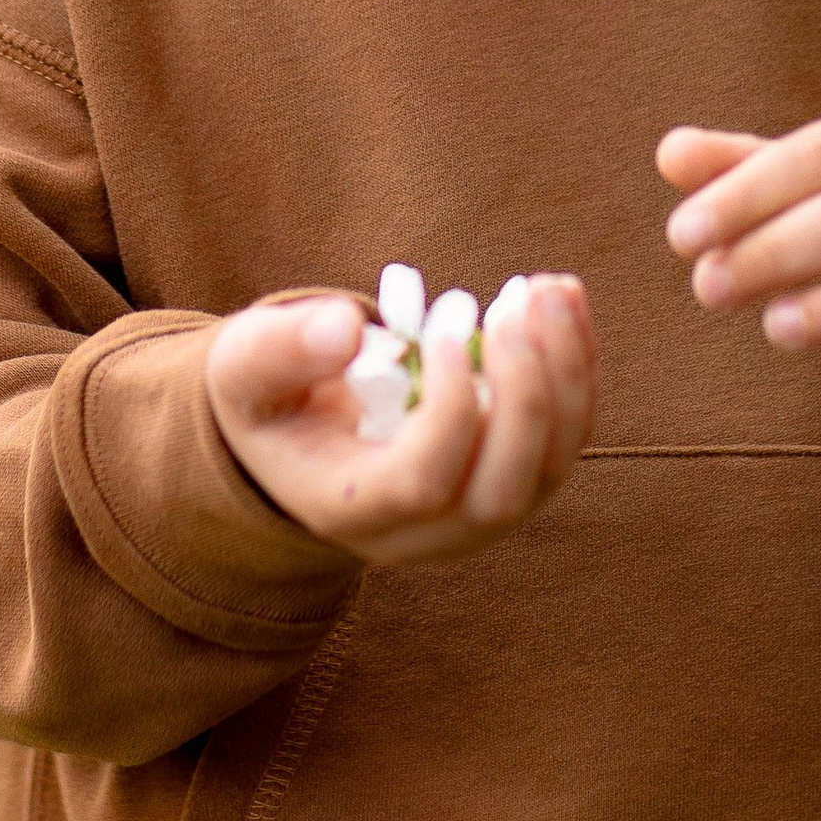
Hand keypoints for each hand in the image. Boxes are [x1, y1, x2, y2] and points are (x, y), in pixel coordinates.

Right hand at [206, 276, 595, 566]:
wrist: (302, 438)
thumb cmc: (270, 400)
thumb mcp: (244, 372)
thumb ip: (279, 349)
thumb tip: (347, 326)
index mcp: (353, 509)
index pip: (424, 483)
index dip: (450, 408)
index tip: (441, 332)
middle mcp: (426, 532)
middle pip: (505, 491)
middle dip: (525, 393)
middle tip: (513, 303)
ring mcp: (478, 515)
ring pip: (551, 467)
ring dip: (565, 374)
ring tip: (547, 288)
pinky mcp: (514, 479)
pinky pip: (566, 436)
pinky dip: (577, 367)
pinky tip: (562, 296)